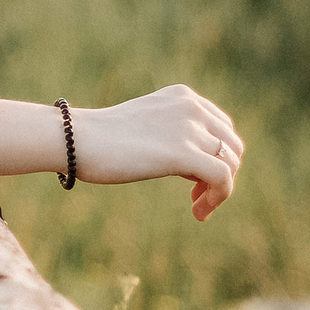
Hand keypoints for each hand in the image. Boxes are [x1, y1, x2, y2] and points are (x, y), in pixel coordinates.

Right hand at [73, 86, 246, 219]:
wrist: (76, 140)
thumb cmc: (98, 139)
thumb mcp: (145, 127)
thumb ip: (171, 135)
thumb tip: (194, 168)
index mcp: (183, 97)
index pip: (222, 128)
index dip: (217, 156)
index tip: (195, 181)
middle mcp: (191, 107)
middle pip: (232, 147)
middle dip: (222, 174)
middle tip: (196, 196)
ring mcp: (189, 129)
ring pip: (231, 164)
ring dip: (220, 191)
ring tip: (197, 208)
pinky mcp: (183, 154)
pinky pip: (223, 178)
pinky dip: (218, 199)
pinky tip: (198, 213)